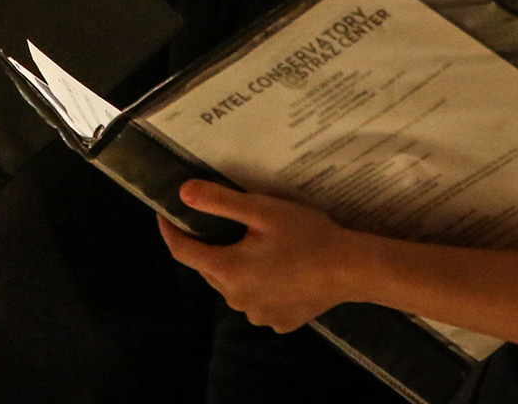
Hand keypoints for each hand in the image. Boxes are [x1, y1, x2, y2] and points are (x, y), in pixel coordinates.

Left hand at [159, 180, 362, 332]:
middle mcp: (236, 300)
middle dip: (209, 247)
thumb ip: (219, 201)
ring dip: (236, 268)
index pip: (183, 251)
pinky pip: (258, 301)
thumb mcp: (261, 210)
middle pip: (209, 269)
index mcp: (227, 270)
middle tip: (223, 224)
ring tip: (257, 247)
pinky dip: (260, 286)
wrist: (352, 269)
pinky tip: (279, 271)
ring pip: (234, 287)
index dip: (170, 231)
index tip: (164, 214)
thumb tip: (183, 193)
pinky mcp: (280, 323)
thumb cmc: (306, 235)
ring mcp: (259, 315)